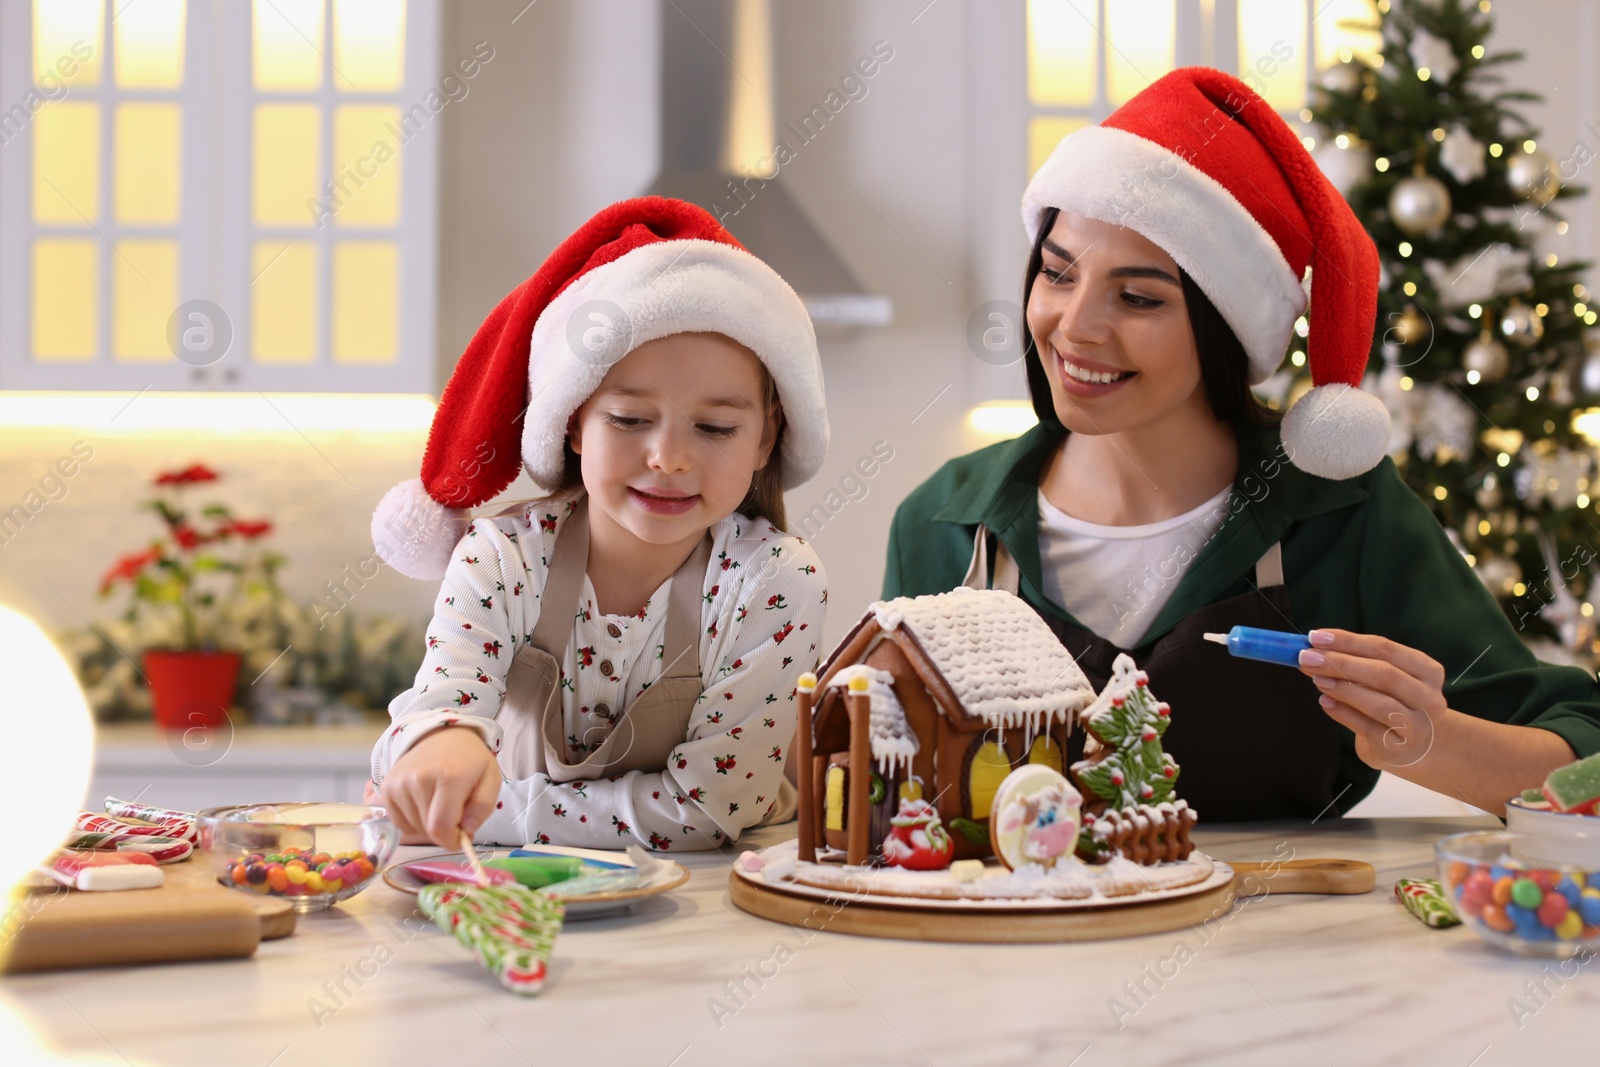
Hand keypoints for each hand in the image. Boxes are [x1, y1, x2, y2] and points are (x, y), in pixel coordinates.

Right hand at [381, 726, 502, 846]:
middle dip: (443, 832)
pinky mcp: (387, 787)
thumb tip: (466, 831)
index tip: (460, 837)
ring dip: (428, 826)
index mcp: (448, 777)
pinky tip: (424, 804)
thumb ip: (483, 808)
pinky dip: (413, 821)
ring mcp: (399, 782)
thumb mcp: (490, 780)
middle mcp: (419, 779)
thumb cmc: (470, 761)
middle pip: (427, 830)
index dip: (451, 840)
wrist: (442, 735)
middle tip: (454, 815)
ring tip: (439, 804)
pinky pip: (399, 822)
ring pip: (413, 828)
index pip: (441, 827)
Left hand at [1296, 628, 1448, 769]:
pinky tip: (1325, 702)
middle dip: (1341, 663)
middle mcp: (1429, 698)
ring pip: (1380, 703)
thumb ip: (1355, 663)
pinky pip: (1367, 728)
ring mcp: (1417, 726)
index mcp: (1428, 671)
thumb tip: (1313, 649)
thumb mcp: (1383, 678)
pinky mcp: (1398, 748)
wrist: (1413, 746)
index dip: (1349, 641)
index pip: (1385, 648)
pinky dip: (1343, 713)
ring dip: (1343, 688)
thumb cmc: (1392, 701)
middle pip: (1384, 674)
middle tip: (1307, 657)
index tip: (1316, 636)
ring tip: (1316, 679)